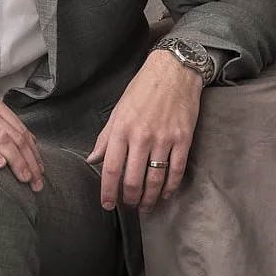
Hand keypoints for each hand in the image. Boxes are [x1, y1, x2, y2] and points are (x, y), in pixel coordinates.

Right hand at [0, 95, 44, 189]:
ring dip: (17, 162)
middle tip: (38, 183)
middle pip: (16, 137)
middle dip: (30, 162)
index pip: (22, 130)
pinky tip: (0, 167)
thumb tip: (23, 149)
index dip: (34, 153)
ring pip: (2, 141)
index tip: (41, 172)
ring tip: (25, 179)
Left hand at [87, 51, 204, 210]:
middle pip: (133, 179)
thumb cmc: (143, 88)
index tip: (107, 205)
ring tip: (146, 205)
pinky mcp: (183, 138)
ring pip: (155, 179)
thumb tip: (92, 159)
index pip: (111, 169)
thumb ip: (105, 138)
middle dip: (130, 198)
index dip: (108, 192)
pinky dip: (171, 186)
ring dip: (150, 197)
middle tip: (129, 205)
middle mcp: (141, 136)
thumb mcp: (118, 110)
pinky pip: (176, 169)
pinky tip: (166, 193)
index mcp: (122, 129)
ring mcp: (164, 138)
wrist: (174, 70)